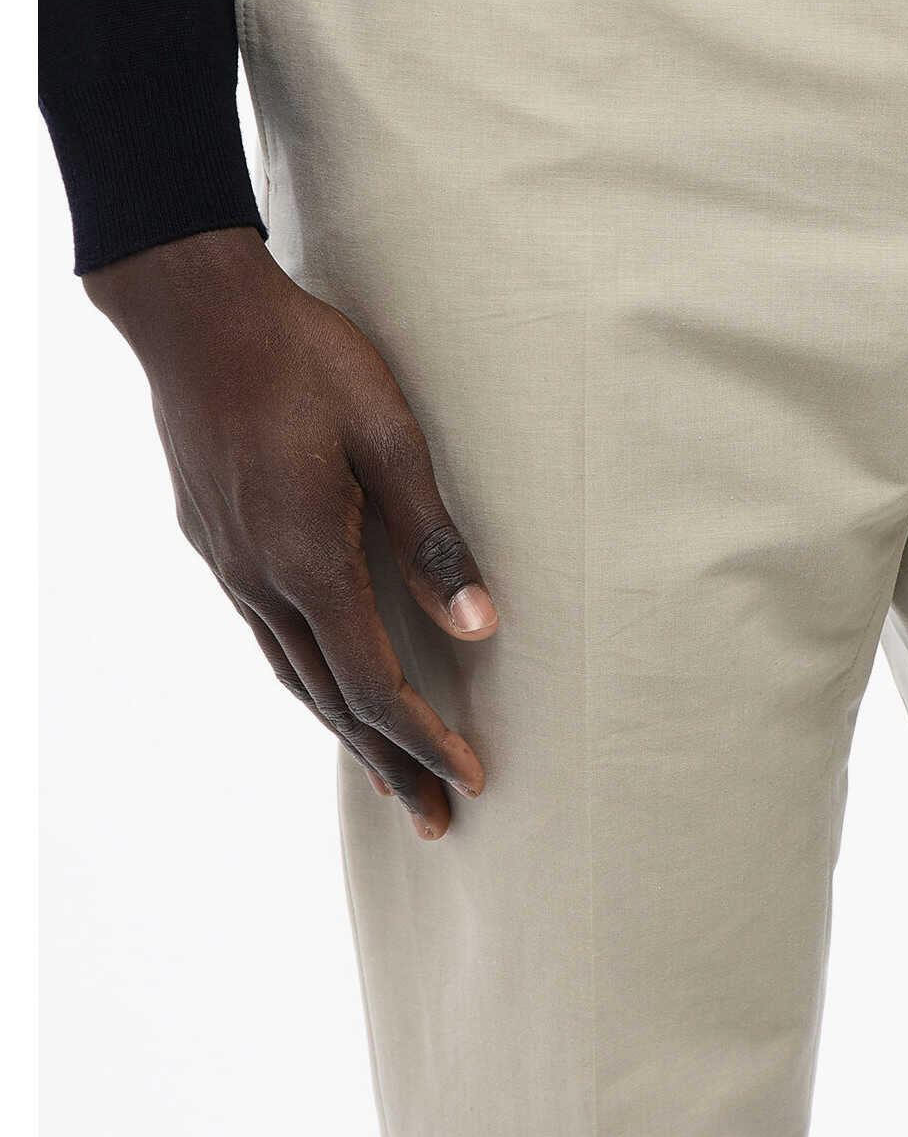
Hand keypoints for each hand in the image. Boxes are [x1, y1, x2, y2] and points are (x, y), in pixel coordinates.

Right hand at [84, 227, 497, 838]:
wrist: (198, 315)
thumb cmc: (305, 361)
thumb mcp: (389, 436)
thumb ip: (433, 534)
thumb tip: (480, 623)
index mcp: (310, 560)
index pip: (376, 682)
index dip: (426, 736)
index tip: (470, 777)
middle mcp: (262, 580)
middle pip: (331, 699)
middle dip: (389, 760)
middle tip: (435, 820)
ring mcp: (229, 564)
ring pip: (292, 674)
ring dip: (344, 729)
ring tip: (385, 772)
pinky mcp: (215, 541)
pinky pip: (267, 636)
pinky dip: (306, 678)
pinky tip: (324, 680)